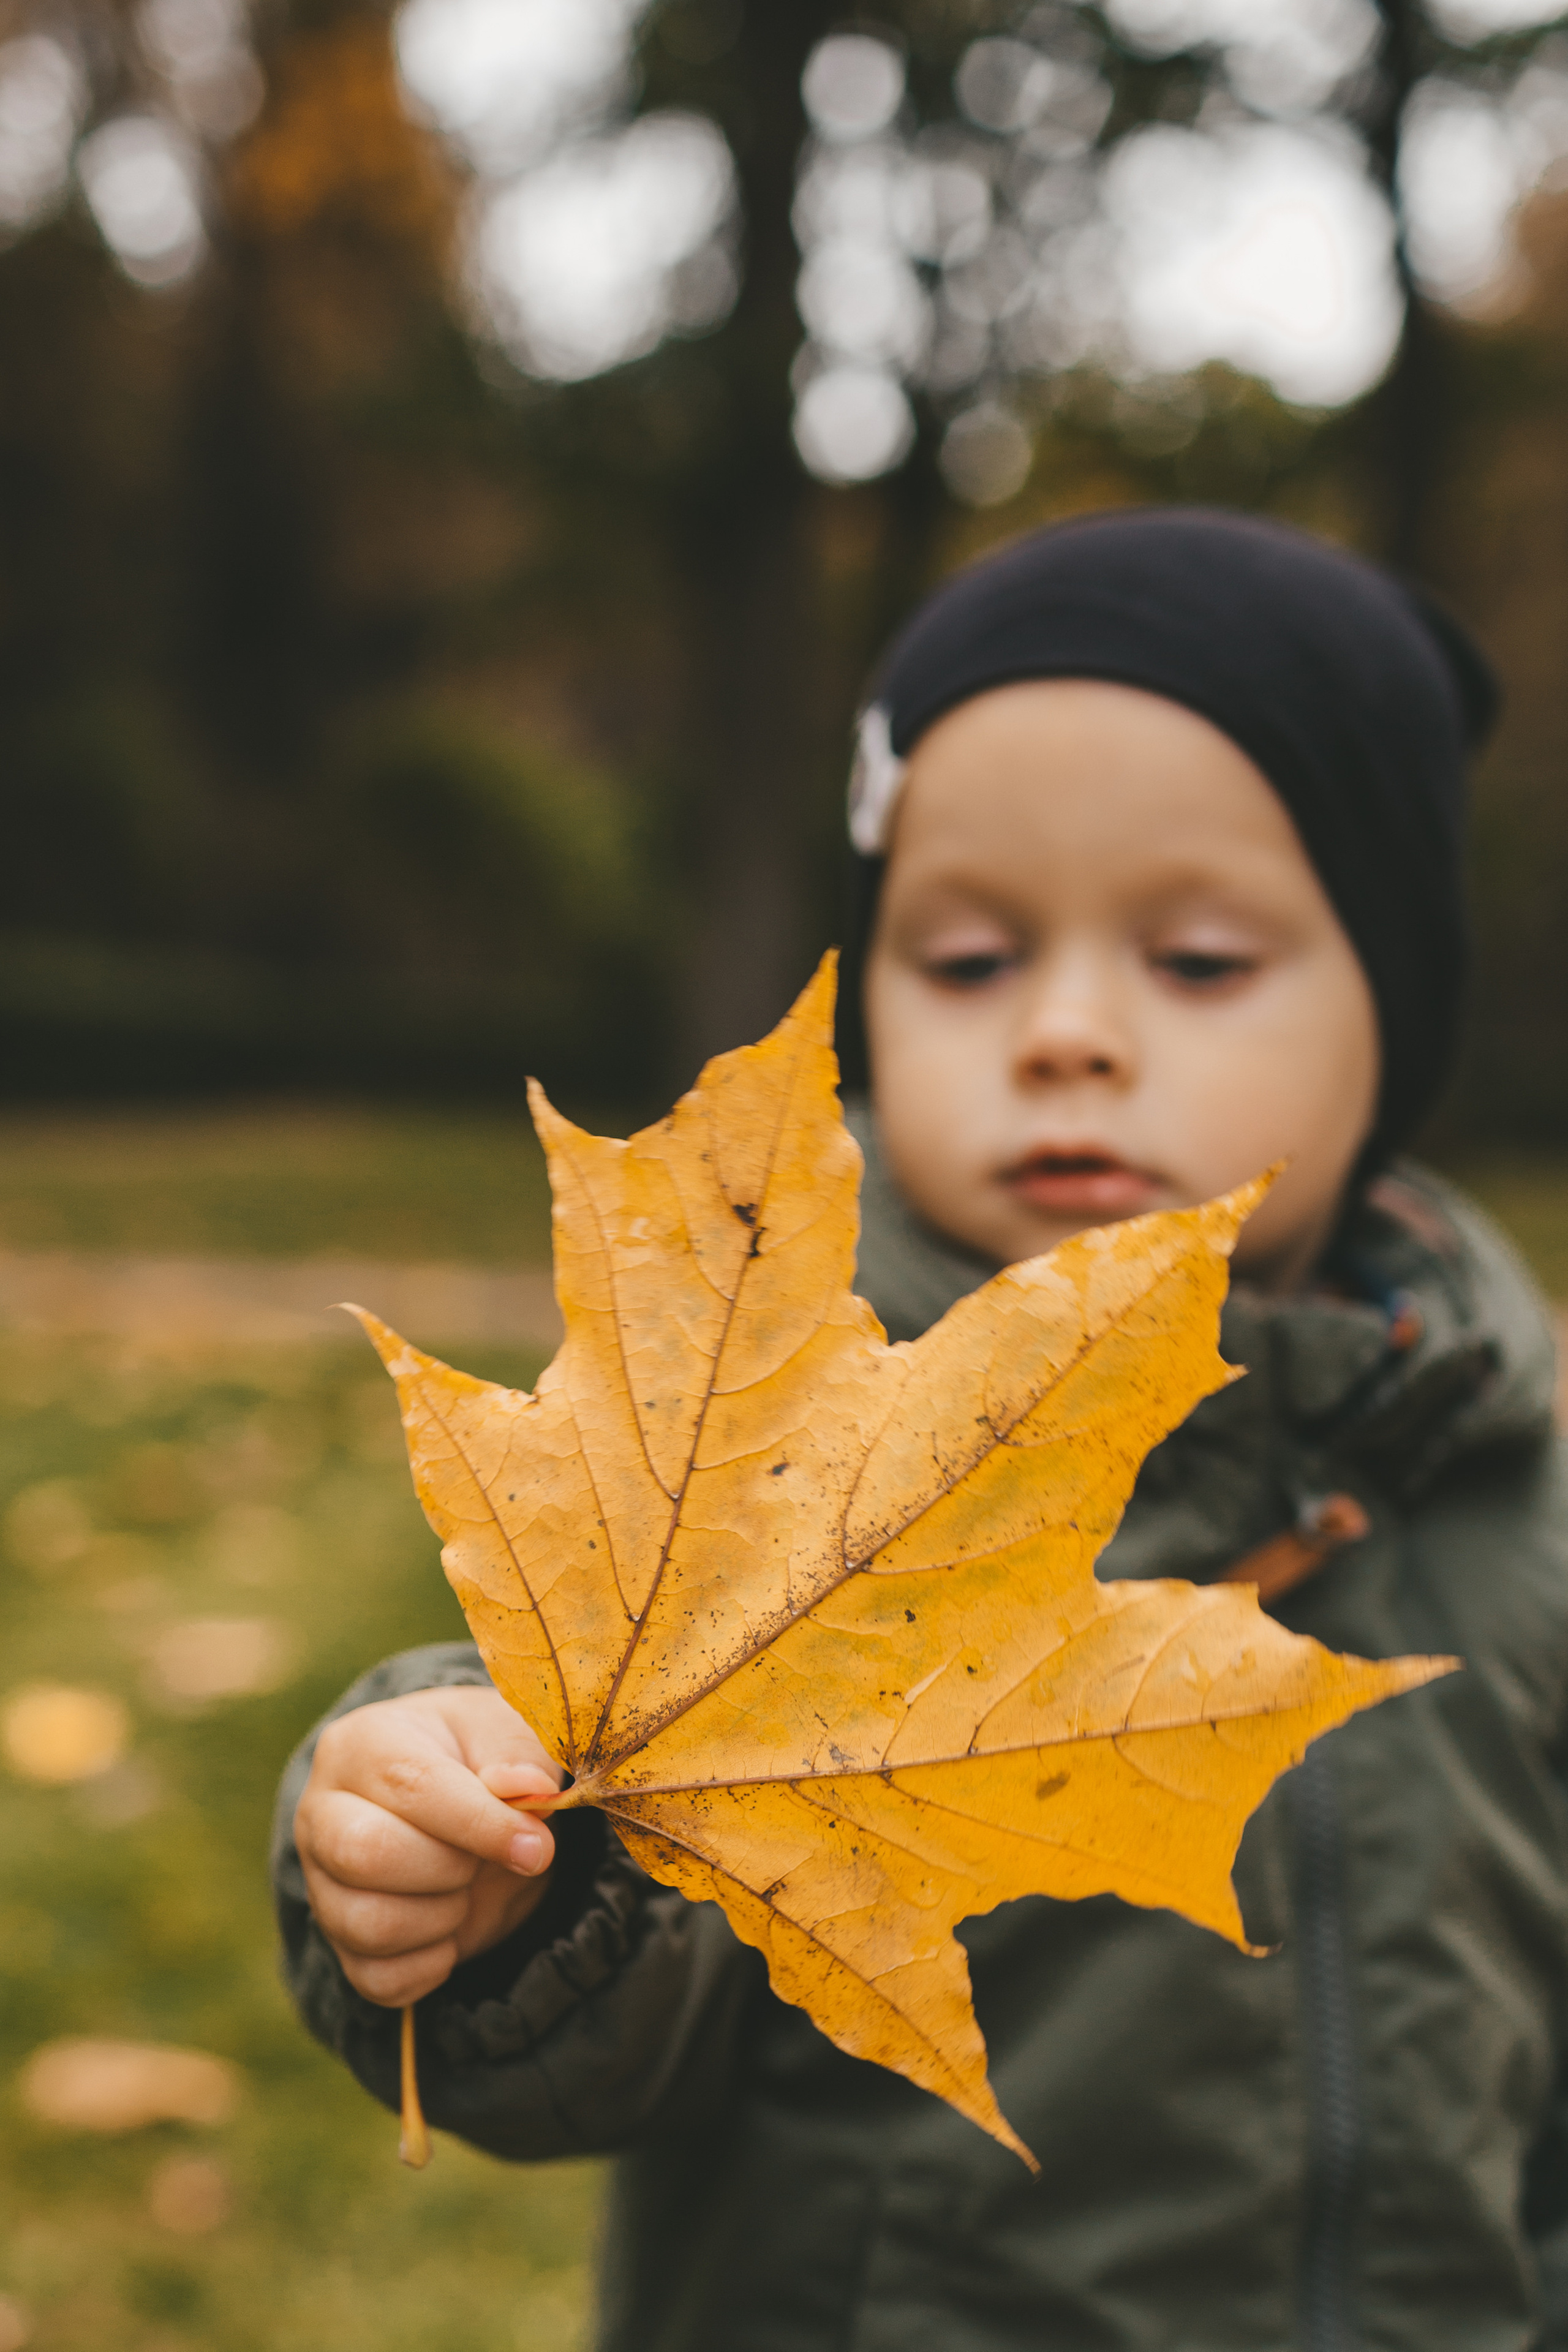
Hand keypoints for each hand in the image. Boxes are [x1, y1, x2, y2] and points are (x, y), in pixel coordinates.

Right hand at [295, 1684, 560, 2005]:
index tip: (535, 1847)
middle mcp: (322, 1810)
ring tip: (464, 1886)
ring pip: (369, 1925)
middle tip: (481, 1858)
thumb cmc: (477, 1757)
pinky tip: (448, 1927)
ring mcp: (319, 1880)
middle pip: (367, 1854)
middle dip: (449, 1868)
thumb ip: (518, 1754)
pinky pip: (377, 1979)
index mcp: (363, 1743)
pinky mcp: (334, 1939)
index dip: (480, 1823)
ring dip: (442, 1917)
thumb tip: (529, 1788)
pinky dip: (430, 1965)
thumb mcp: (506, 1732)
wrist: (455, 1803)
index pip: (413, 1785)